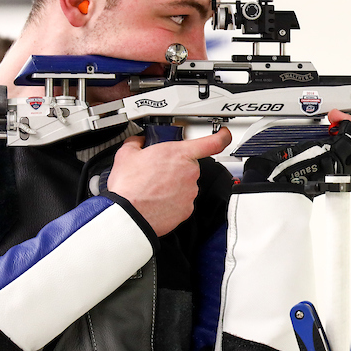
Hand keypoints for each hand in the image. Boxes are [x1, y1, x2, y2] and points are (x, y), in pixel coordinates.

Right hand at [107, 128, 231, 235]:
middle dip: (175, 167)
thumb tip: (138, 142)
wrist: (129, 215)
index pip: (212, 142)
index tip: (224, 135)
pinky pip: (182, 201)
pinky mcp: (187, 209)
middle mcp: (190, 172)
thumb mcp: (126, 154)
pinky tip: (156, 200)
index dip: (222, 137)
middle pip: (189, 165)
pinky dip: (172, 201)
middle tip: (156, 172)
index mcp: (179, 154)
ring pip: (185, 184)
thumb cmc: (129, 186)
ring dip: (173, 185)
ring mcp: (190, 192)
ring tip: (152, 188)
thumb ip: (137, 142)